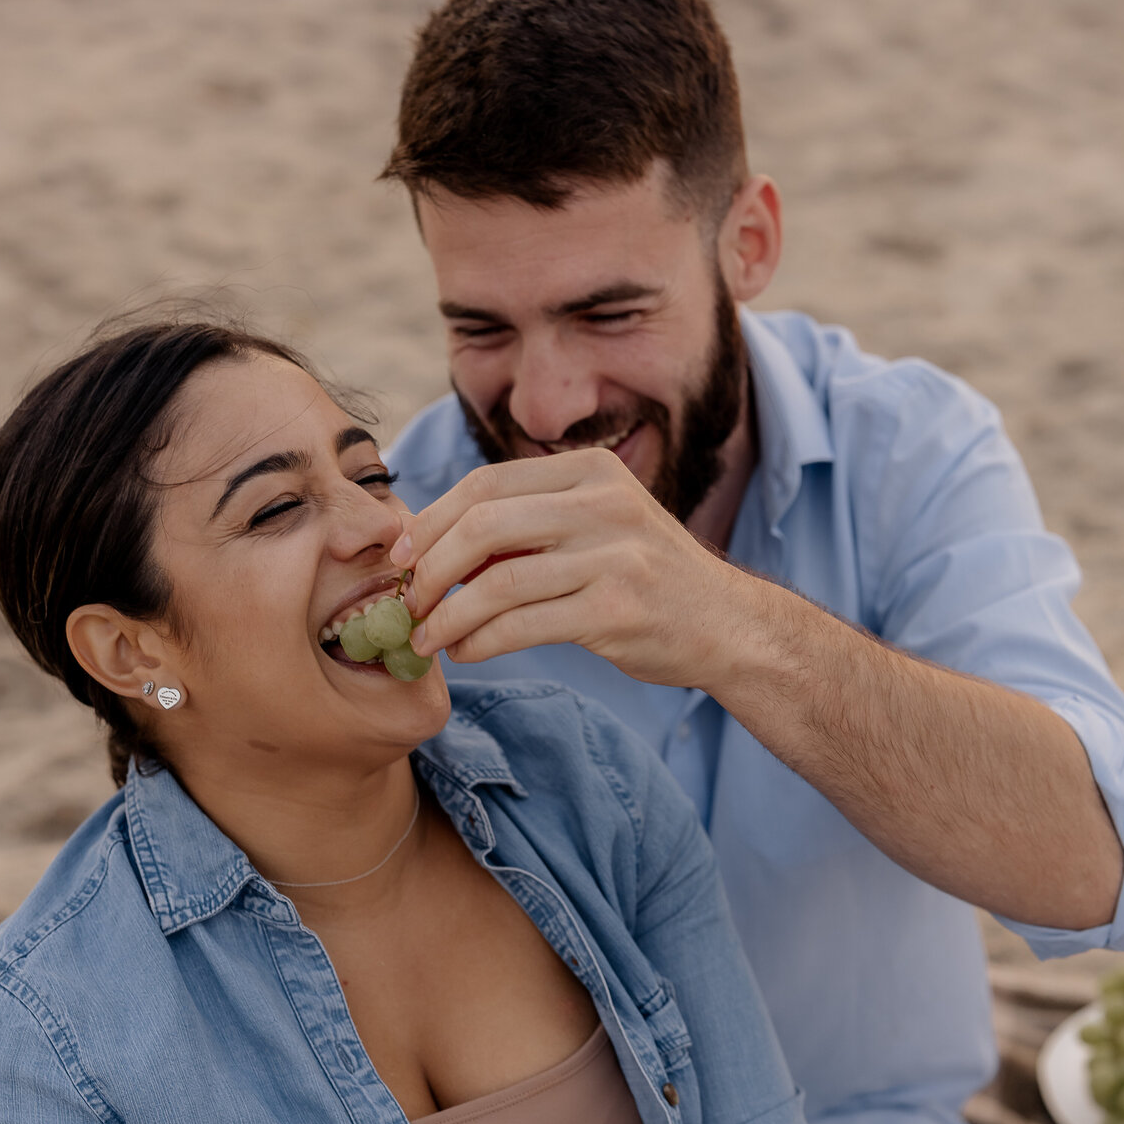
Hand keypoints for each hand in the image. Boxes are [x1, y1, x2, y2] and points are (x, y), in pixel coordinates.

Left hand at [395, 449, 750, 686]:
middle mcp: (604, 504)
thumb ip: (527, 523)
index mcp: (590, 471)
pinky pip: (523, 625)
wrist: (726, 624)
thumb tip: (428, 537)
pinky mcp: (616, 612)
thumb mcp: (595, 526)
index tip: (398, 558)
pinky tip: (467, 652)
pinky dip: (481, 642)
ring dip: (447, 615)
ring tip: (425, 637)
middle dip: (429, 567)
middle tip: (405, 602)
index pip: (485, 483)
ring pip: (497, 581)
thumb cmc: (645, 578)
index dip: (430, 521)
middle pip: (482, 524)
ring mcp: (614, 557)